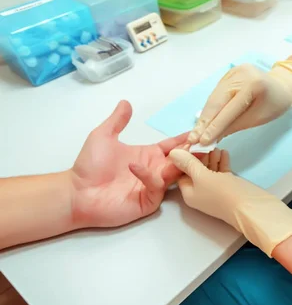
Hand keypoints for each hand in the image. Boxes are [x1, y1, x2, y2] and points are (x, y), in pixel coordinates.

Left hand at [70, 101, 187, 227]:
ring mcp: (152, 187)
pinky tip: (136, 166)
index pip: (172, 146)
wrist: (76, 193)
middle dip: (190, 153)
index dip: (185, 140)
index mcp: (148, 155)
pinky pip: (156, 187)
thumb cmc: (89, 166)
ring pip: (174, 175)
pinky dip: (149, 176)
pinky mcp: (147, 201)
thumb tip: (126, 102)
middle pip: (179, 161)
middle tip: (201, 144)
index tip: (199, 132)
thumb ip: (117, 121)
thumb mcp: (102, 136)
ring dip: (179, 164)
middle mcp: (154, 170)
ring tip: (181, 155)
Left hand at [169, 149, 291, 256]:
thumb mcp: (202, 176)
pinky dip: (222, 162)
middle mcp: (200, 192)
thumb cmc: (224, 193)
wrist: (252, 207)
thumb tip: (173, 153)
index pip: (180, 172)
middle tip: (203, 141)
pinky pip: (221, 171)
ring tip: (216, 145)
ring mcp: (215, 189)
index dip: (183, 157)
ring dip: (211, 157)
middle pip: (195, 170)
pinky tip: (225, 152)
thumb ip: (188, 163)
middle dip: (199, 155)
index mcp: (189, 192)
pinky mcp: (229, 186)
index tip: (189, 142)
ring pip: (209, 169)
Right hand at [188, 61, 291, 145]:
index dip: (215, 126)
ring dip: (204, 117)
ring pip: (214, 97)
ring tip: (195, 133)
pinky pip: (216, 93)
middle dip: (204, 122)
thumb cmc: (274, 105)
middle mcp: (241, 74)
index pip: (229, 109)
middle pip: (217, 101)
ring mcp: (233, 71)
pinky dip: (210, 108)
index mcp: (253, 85)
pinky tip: (203, 122)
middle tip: (193, 139)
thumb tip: (211, 138)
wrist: (282, 86)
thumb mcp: (257, 119)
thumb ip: (234, 126)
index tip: (202, 141)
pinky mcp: (228, 73)